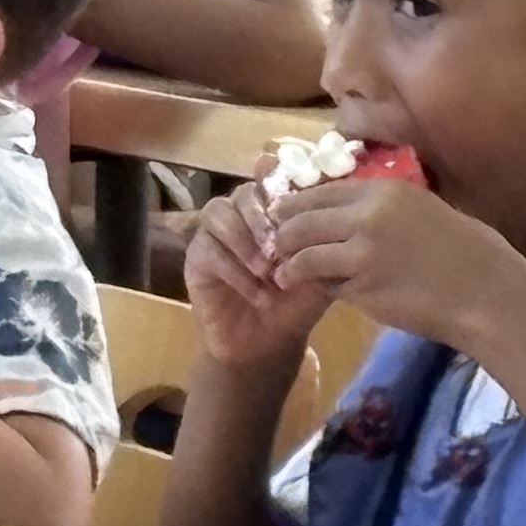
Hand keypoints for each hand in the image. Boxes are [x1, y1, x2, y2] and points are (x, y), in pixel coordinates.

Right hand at [181, 184, 333, 369]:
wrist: (265, 347)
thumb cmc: (294, 307)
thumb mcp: (319, 276)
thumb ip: (324, 245)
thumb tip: (329, 217)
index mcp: (271, 212)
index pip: (270, 180)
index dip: (277, 179)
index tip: (292, 196)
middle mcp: (241, 216)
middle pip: (244, 193)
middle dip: (261, 216)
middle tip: (278, 246)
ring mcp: (215, 235)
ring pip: (218, 212)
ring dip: (243, 238)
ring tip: (265, 270)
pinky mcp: (196, 259)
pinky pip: (209, 250)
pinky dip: (235, 270)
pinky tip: (256, 292)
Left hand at [257, 172, 525, 357]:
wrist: (484, 290)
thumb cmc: (464, 251)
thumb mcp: (422, 209)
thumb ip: (382, 208)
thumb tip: (347, 212)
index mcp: (384, 190)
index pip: (322, 190)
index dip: (295, 204)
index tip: (283, 215)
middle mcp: (369, 214)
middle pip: (303, 219)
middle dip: (281, 233)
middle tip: (272, 246)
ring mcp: (364, 251)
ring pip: (305, 254)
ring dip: (288, 266)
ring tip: (281, 274)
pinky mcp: (363, 287)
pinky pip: (326, 285)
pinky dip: (316, 288)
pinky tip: (311, 292)